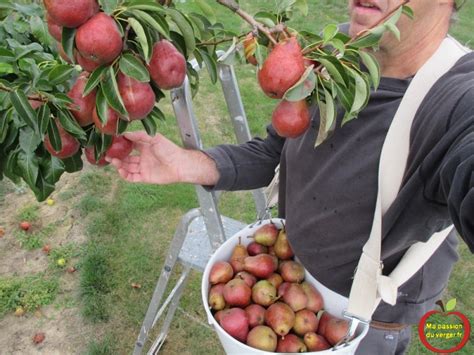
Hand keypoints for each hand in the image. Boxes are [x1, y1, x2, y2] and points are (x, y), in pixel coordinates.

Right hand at [105, 131, 219, 184]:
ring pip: (127, 167)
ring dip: (119, 164)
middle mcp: (143, 157)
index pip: (129, 144)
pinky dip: (125, 175)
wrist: (180, 164)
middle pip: (126, 157)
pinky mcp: (145, 177)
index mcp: (145, 146)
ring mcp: (143, 167)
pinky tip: (120, 170)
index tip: (111, 142)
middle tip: (107, 154)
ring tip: (112, 161)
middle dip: (116, 156)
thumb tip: (124, 134)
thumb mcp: (154, 138)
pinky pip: (132, 177)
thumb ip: (140, 135)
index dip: (120, 144)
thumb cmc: (169, 149)